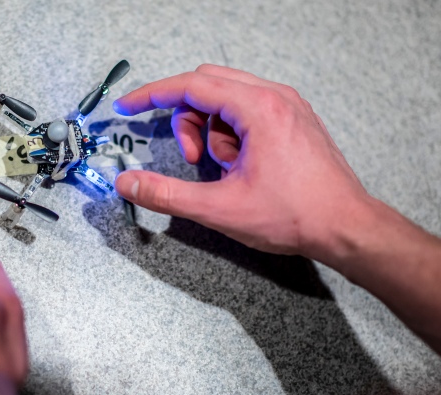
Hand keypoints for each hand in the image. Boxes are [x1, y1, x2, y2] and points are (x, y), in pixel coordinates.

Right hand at [113, 64, 371, 258]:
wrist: (346, 228)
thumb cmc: (295, 216)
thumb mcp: (219, 208)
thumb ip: (166, 194)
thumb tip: (128, 184)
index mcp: (259, 109)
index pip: (191, 85)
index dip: (152, 95)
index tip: (128, 106)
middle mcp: (275, 98)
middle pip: (207, 86)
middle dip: (187, 119)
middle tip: (192, 158)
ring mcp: (287, 107)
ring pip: (226, 99)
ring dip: (212, 131)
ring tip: (225, 170)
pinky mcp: (293, 121)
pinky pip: (247, 111)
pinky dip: (232, 135)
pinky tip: (241, 167)